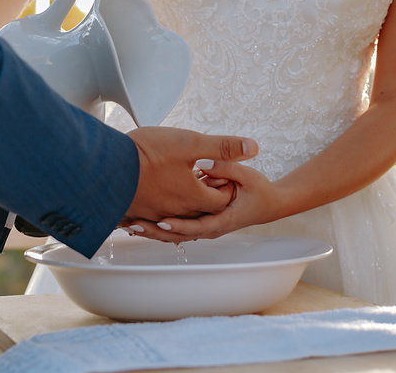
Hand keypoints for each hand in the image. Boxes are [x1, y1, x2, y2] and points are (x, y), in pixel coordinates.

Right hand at [123, 127, 257, 223]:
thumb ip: (223, 147)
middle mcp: (174, 211)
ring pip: (173, 216)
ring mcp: (151, 213)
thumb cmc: (147, 154)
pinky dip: (156, 212)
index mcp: (192, 197)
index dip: (225, 187)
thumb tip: (253, 148)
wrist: (103, 168)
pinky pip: (150, 217)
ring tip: (181, 193)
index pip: (219, 201)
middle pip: (198, 212)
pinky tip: (150, 201)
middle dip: (204, 199)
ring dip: (181, 207)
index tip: (224, 176)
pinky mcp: (132, 211)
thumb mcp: (191, 143)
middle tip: (206, 183)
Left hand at [129, 161, 277, 241]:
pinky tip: (138, 217)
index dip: (177, 226)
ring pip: (173, 234)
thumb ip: (226, 167)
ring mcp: (204, 226)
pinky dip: (156, 224)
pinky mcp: (199, 221)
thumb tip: (204, 160)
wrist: (269, 204)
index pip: (195, 227)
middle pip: (178, 235)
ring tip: (126, 222)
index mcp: (222, 221)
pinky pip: (175, 227)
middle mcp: (211, 228)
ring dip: (151, 229)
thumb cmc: (260, 191)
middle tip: (131, 224)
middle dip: (154, 231)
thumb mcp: (247, 176)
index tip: (159, 221)